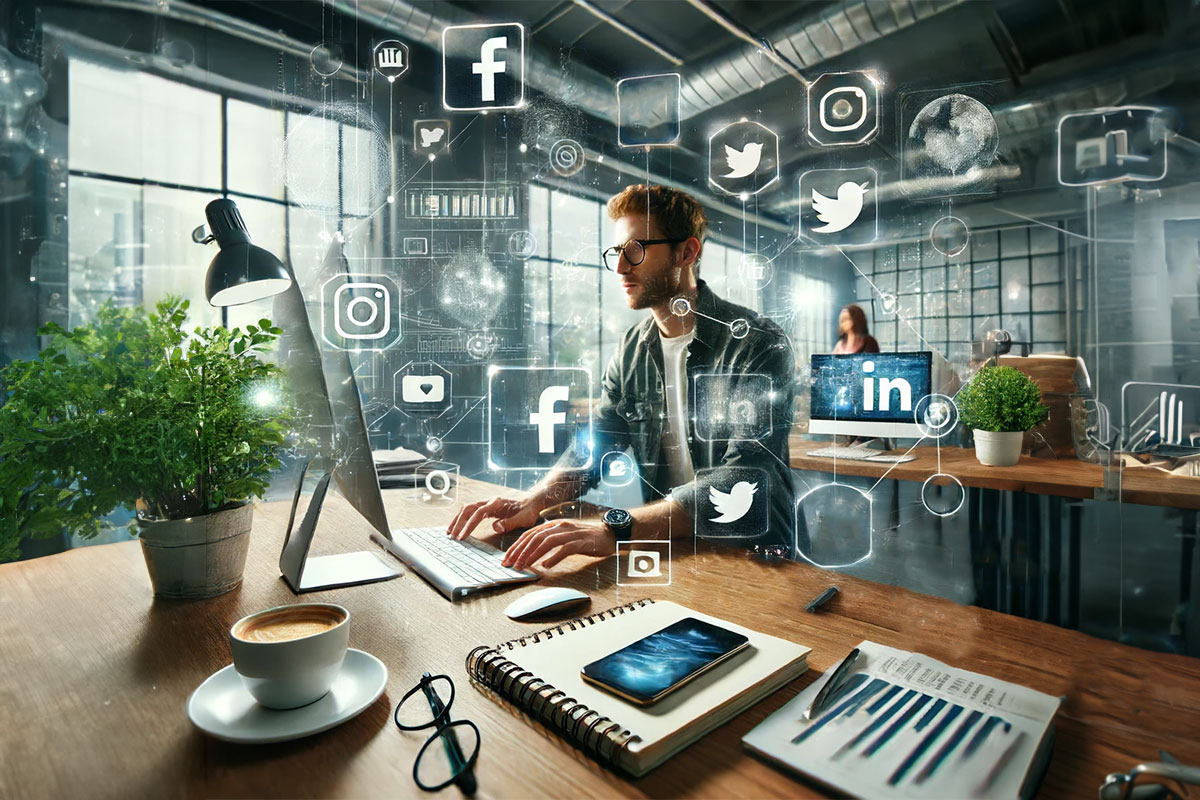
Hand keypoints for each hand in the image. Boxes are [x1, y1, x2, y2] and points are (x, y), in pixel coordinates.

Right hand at [446, 495, 539, 539]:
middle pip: (468, 509)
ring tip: (449, 532)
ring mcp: (487, 503)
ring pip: (467, 509)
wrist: (531, 503)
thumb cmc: (528, 512)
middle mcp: (489, 501)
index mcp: (497, 503)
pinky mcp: (486, 507)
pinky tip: (458, 527)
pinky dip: (462, 519)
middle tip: (452, 536)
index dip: (469, 525)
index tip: (462, 536)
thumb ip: (510, 523)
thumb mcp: (524, 519)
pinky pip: (471, 512)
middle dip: (459, 522)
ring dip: (458, 520)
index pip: (478, 513)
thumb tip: (495, 527)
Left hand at [501, 518, 615, 570]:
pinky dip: (554, 557)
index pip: (530, 534)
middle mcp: (560, 526)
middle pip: (535, 537)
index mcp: (554, 525)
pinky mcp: (581, 542)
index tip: (507, 558)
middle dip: (520, 552)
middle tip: (511, 565)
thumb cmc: (586, 538)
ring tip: (524, 566)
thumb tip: (532, 553)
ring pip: (547, 542)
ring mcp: (571, 533)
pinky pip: (565, 549)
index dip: (516, 546)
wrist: (609, 535)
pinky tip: (546, 565)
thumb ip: (550, 540)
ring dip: (533, 555)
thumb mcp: (564, 535)